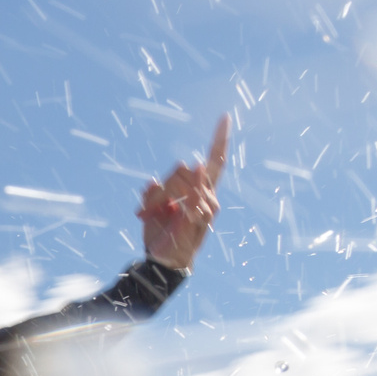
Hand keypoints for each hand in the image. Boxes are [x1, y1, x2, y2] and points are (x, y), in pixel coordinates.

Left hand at [136, 115, 227, 270]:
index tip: (225, 116)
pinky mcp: (201, 215)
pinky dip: (173, 201)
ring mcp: (207, 204)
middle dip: (164, 184)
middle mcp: (209, 194)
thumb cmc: (160, 232)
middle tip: (151, 207)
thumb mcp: (151, 207)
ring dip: (160, 196)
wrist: (163, 259)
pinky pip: (188, 196)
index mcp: (200, 189)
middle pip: (184, 168)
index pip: (214, 159)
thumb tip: (154, 181)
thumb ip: (153, 191)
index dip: (219, 138)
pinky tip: (174, 211)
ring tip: (154, 215)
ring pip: (180, 178)